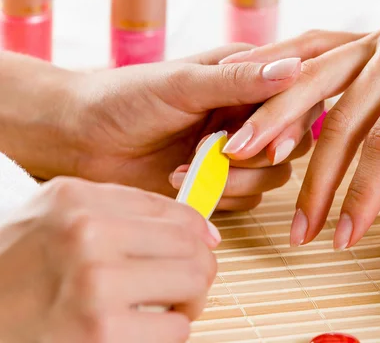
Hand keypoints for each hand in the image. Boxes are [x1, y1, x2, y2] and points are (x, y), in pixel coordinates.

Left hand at [0, 44, 319, 198]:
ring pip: (272, 176)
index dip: (288, 121)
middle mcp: (248, 114)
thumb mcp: (182, 83)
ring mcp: (237, 151)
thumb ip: (239, 79)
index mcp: (246, 77)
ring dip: (236, 179)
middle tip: (220, 155)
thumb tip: (295, 68)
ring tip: (187, 169)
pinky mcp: (223, 183)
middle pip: (291, 142)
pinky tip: (180, 181)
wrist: (80, 139)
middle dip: (259, 155)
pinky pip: (247, 199)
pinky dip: (219, 196)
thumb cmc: (125, 98)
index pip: (295, 98)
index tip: (261, 140)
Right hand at [0, 177, 217, 341]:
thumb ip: (127, 209)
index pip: (174, 212)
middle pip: (192, 248)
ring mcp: (95, 287)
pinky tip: (144, 329)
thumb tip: (206, 231)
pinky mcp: (101, 335)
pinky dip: (169, 331)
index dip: (200, 233)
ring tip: (167, 306)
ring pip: (194, 284)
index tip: (204, 247)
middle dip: (201, 269)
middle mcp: (87, 237)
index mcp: (79, 201)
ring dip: (189, 301)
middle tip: (186, 284)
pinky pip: (175, 329)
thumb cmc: (21, 267)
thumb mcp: (59, 215)